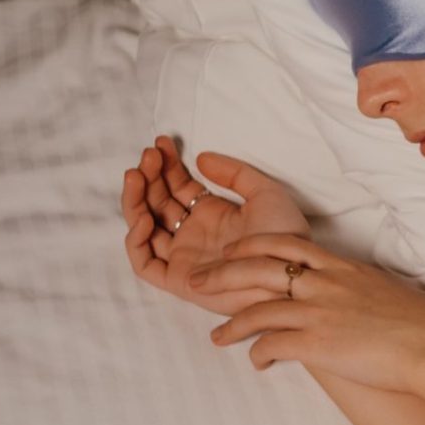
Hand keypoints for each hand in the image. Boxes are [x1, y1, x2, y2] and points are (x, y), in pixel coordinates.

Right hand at [121, 135, 311, 316]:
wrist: (288, 271)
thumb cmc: (284, 235)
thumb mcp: (265, 192)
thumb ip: (234, 173)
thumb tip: (202, 157)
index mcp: (213, 213)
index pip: (179, 187)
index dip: (167, 166)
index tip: (161, 143)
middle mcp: (194, 233)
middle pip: (158, 203)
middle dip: (150, 176)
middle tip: (148, 154)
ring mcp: (184, 256)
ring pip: (145, 228)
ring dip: (135, 201)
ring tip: (137, 175)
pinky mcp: (178, 280)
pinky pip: (145, 264)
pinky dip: (137, 241)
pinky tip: (146, 217)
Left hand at [194, 233, 424, 394]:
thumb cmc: (418, 320)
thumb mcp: (382, 288)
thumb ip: (355, 285)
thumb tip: (345, 291)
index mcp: (339, 266)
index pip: (284, 242)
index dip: (250, 244)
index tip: (230, 250)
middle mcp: (324, 283)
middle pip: (258, 267)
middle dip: (221, 273)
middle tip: (197, 281)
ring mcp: (320, 312)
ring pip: (258, 309)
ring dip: (231, 324)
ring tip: (216, 338)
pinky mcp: (318, 344)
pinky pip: (273, 345)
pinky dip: (258, 354)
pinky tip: (257, 362)